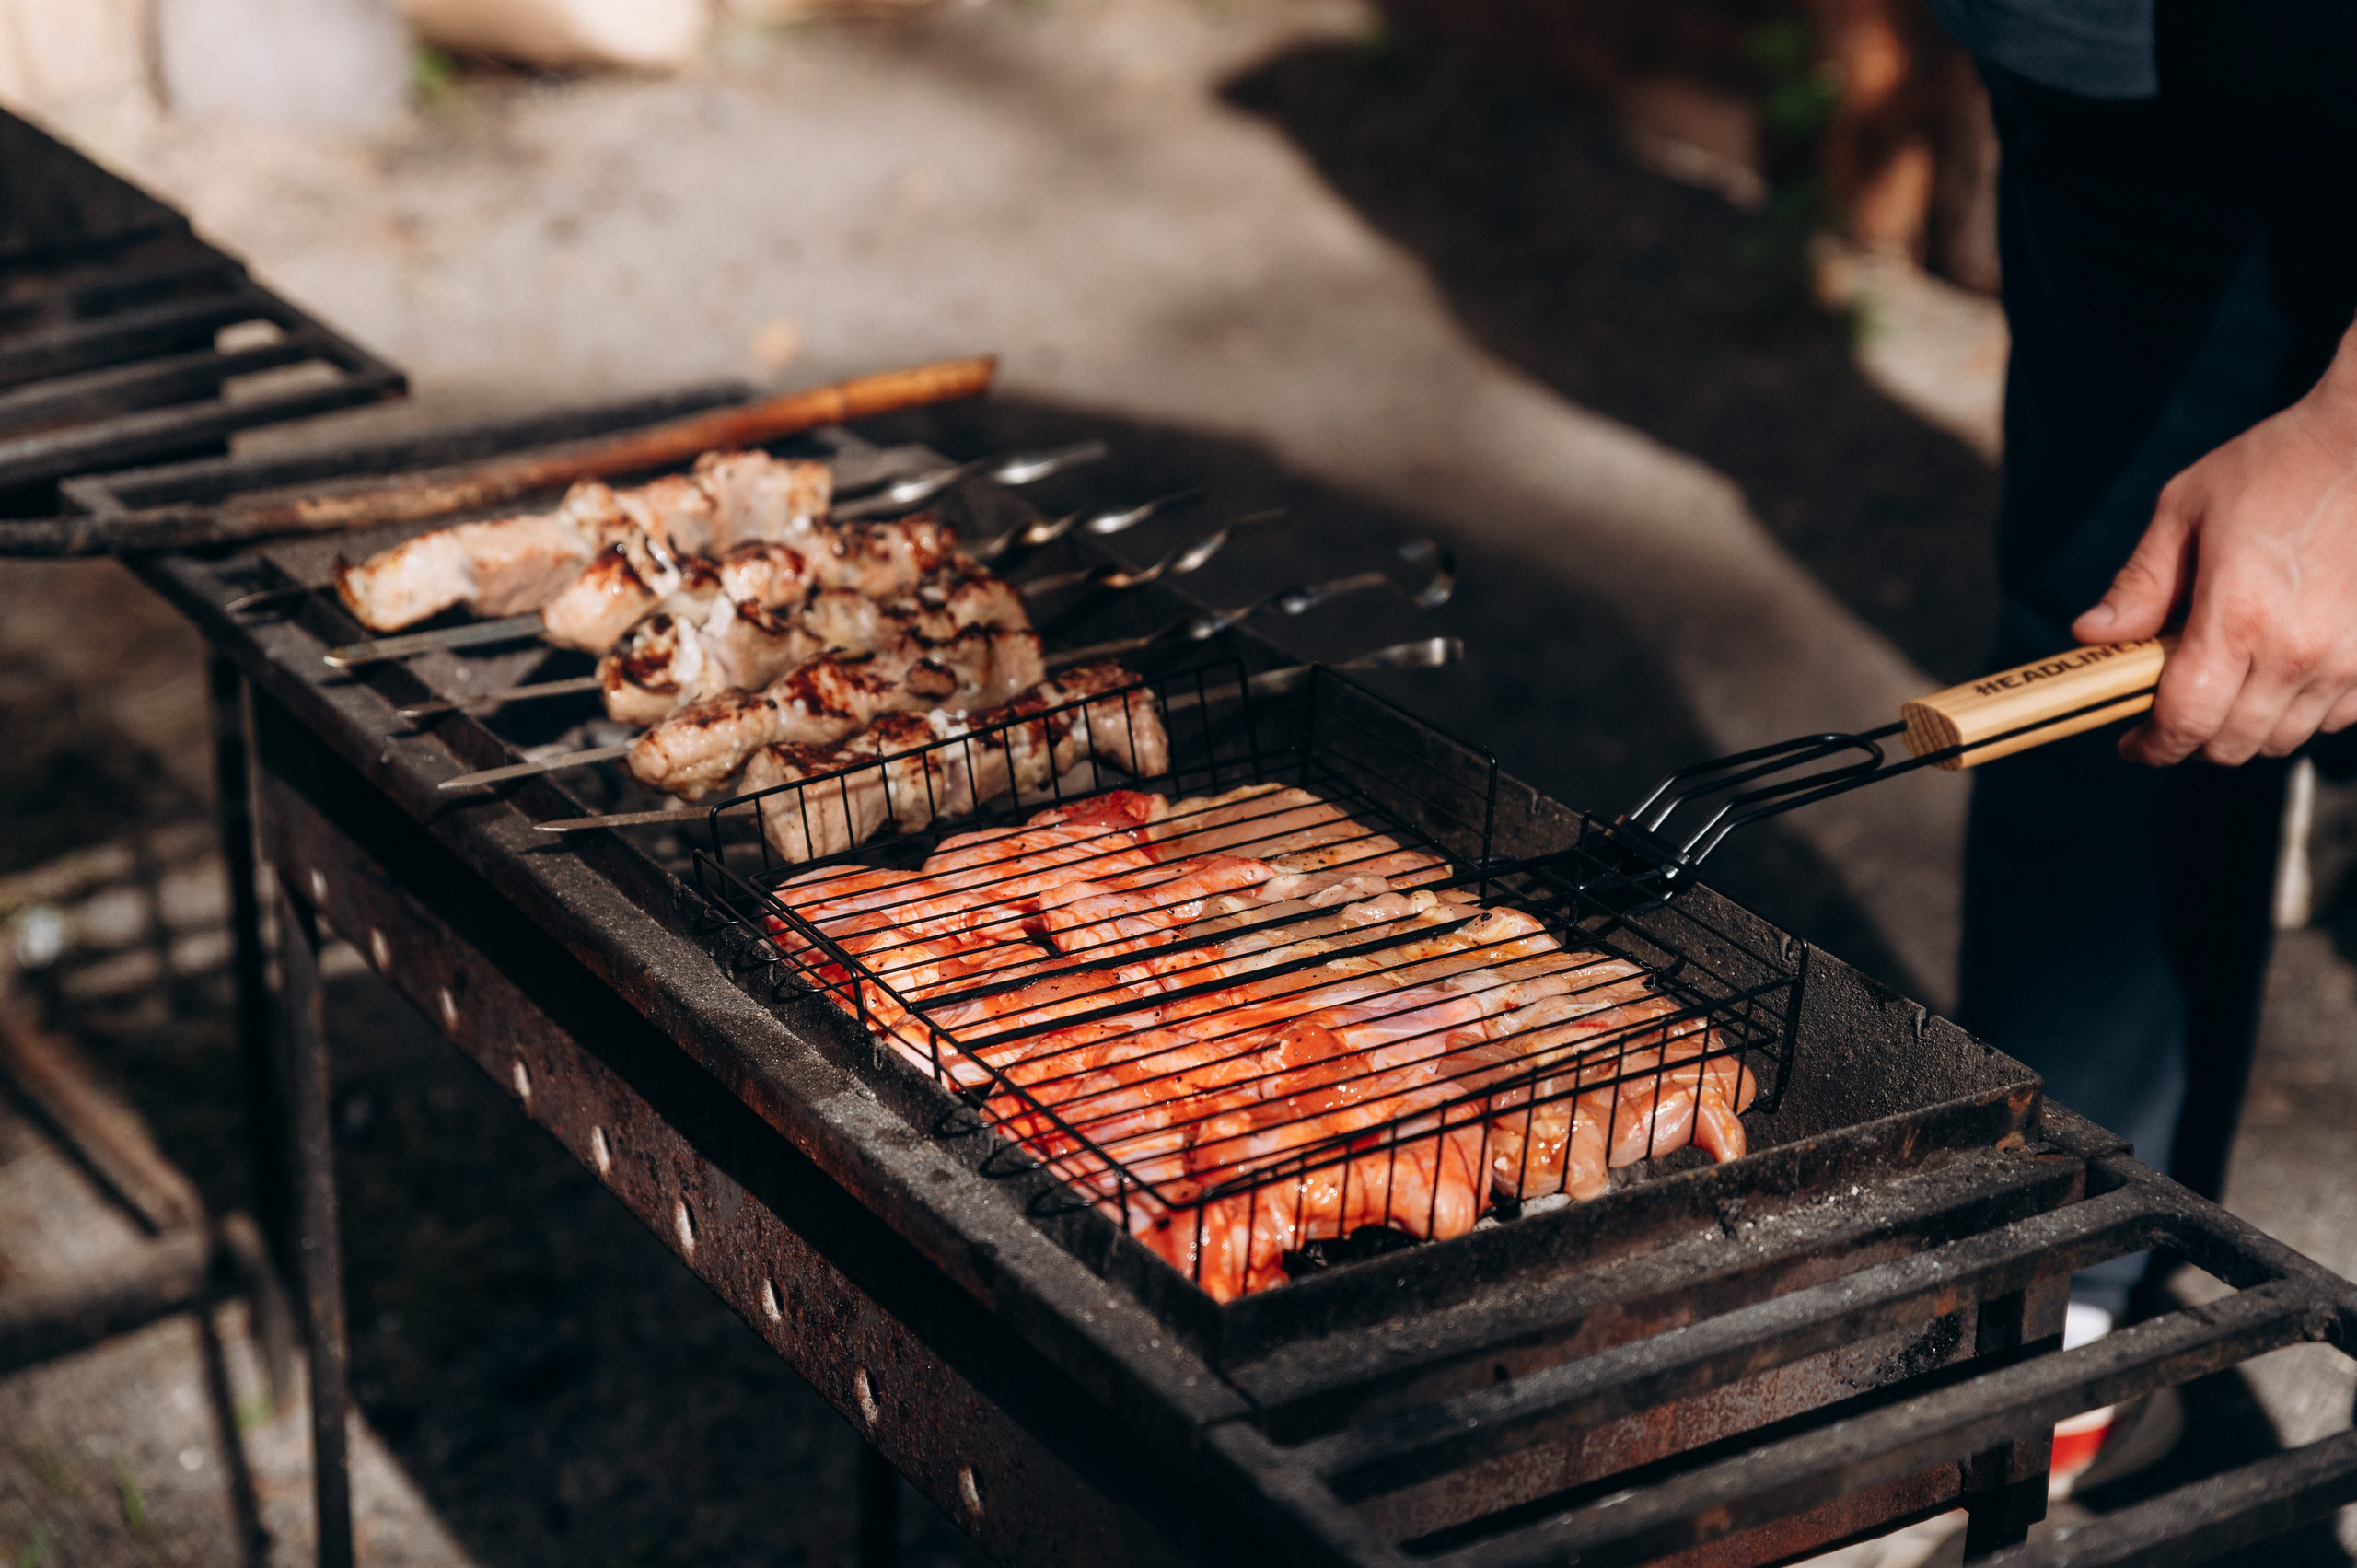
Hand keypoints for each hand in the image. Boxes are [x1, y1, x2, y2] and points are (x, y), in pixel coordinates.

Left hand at [2073, 323, 2356, 765]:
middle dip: (2191, 739)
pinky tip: (2279, 670)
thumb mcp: (2184, 512)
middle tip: (2171, 710)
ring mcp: (2348, 659)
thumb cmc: (2273, 468)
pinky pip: (2334, 718)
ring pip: (2283, 739)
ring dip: (2245, 727)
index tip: (2132, 743)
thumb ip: (2139, 586)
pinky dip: (2299, 710)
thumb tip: (2090, 637)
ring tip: (2225, 683)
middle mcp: (2298, 651)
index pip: (2185, 720)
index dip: (2151, 744)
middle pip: (2231, 744)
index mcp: (2239, 617)